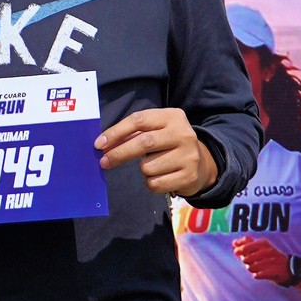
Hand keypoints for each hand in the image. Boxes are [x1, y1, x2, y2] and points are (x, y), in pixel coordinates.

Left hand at [97, 106, 215, 199]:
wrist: (201, 163)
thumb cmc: (168, 144)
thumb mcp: (157, 131)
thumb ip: (133, 134)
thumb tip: (104, 145)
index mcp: (173, 116)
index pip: (139, 120)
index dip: (116, 132)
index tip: (99, 144)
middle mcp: (183, 133)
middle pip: (143, 143)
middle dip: (119, 154)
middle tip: (104, 162)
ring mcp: (188, 155)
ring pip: (147, 167)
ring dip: (143, 170)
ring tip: (154, 166)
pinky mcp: (189, 176)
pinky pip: (155, 183)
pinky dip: (151, 183)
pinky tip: (161, 176)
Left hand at [233, 236, 295, 282]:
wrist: (288, 268)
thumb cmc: (270, 256)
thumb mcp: (261, 246)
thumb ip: (247, 243)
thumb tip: (233, 243)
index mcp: (263, 243)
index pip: (245, 247)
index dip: (239, 251)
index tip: (237, 253)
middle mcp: (267, 250)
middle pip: (246, 259)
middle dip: (246, 262)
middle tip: (250, 262)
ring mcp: (270, 261)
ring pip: (250, 267)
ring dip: (252, 269)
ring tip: (257, 268)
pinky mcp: (272, 271)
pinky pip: (257, 275)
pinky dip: (257, 275)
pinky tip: (261, 273)